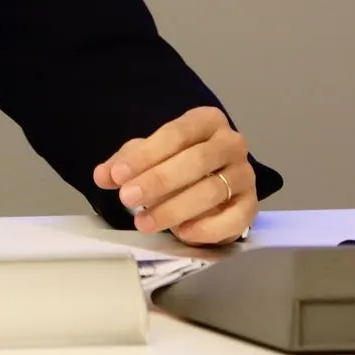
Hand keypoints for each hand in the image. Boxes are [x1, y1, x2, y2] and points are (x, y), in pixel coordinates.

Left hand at [91, 106, 256, 245]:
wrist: (209, 180)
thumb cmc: (176, 161)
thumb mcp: (148, 155)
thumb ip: (125, 163)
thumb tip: (103, 175)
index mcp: (206, 121)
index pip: (176, 134)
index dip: (145, 155)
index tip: (118, 175)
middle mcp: (231, 143)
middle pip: (196, 160)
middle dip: (159, 181)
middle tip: (128, 198)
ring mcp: (244, 175)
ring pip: (212, 190)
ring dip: (175, 208)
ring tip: (144, 222)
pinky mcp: (251, 206)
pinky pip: (235, 219)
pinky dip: (207, 228)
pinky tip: (182, 233)